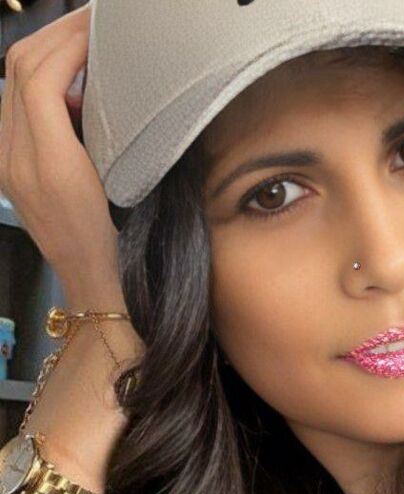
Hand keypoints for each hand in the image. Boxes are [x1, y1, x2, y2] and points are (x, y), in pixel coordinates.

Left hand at [0, 4, 125, 312]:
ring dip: (46, 51)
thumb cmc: (113, 240)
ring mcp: (8, 161)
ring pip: (14, 82)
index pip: (39, 77)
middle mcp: (15, 156)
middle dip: (55, 34)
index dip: (68, 42)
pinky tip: (70, 80)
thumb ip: (98, 128)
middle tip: (94, 20)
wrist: (90, 279)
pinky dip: (40, 78)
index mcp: (45, 162)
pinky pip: (16, 105)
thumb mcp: (114, 183)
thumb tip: (92, 82)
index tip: (101, 25)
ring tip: (84, 40)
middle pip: (20, 69)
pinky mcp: (10, 166)